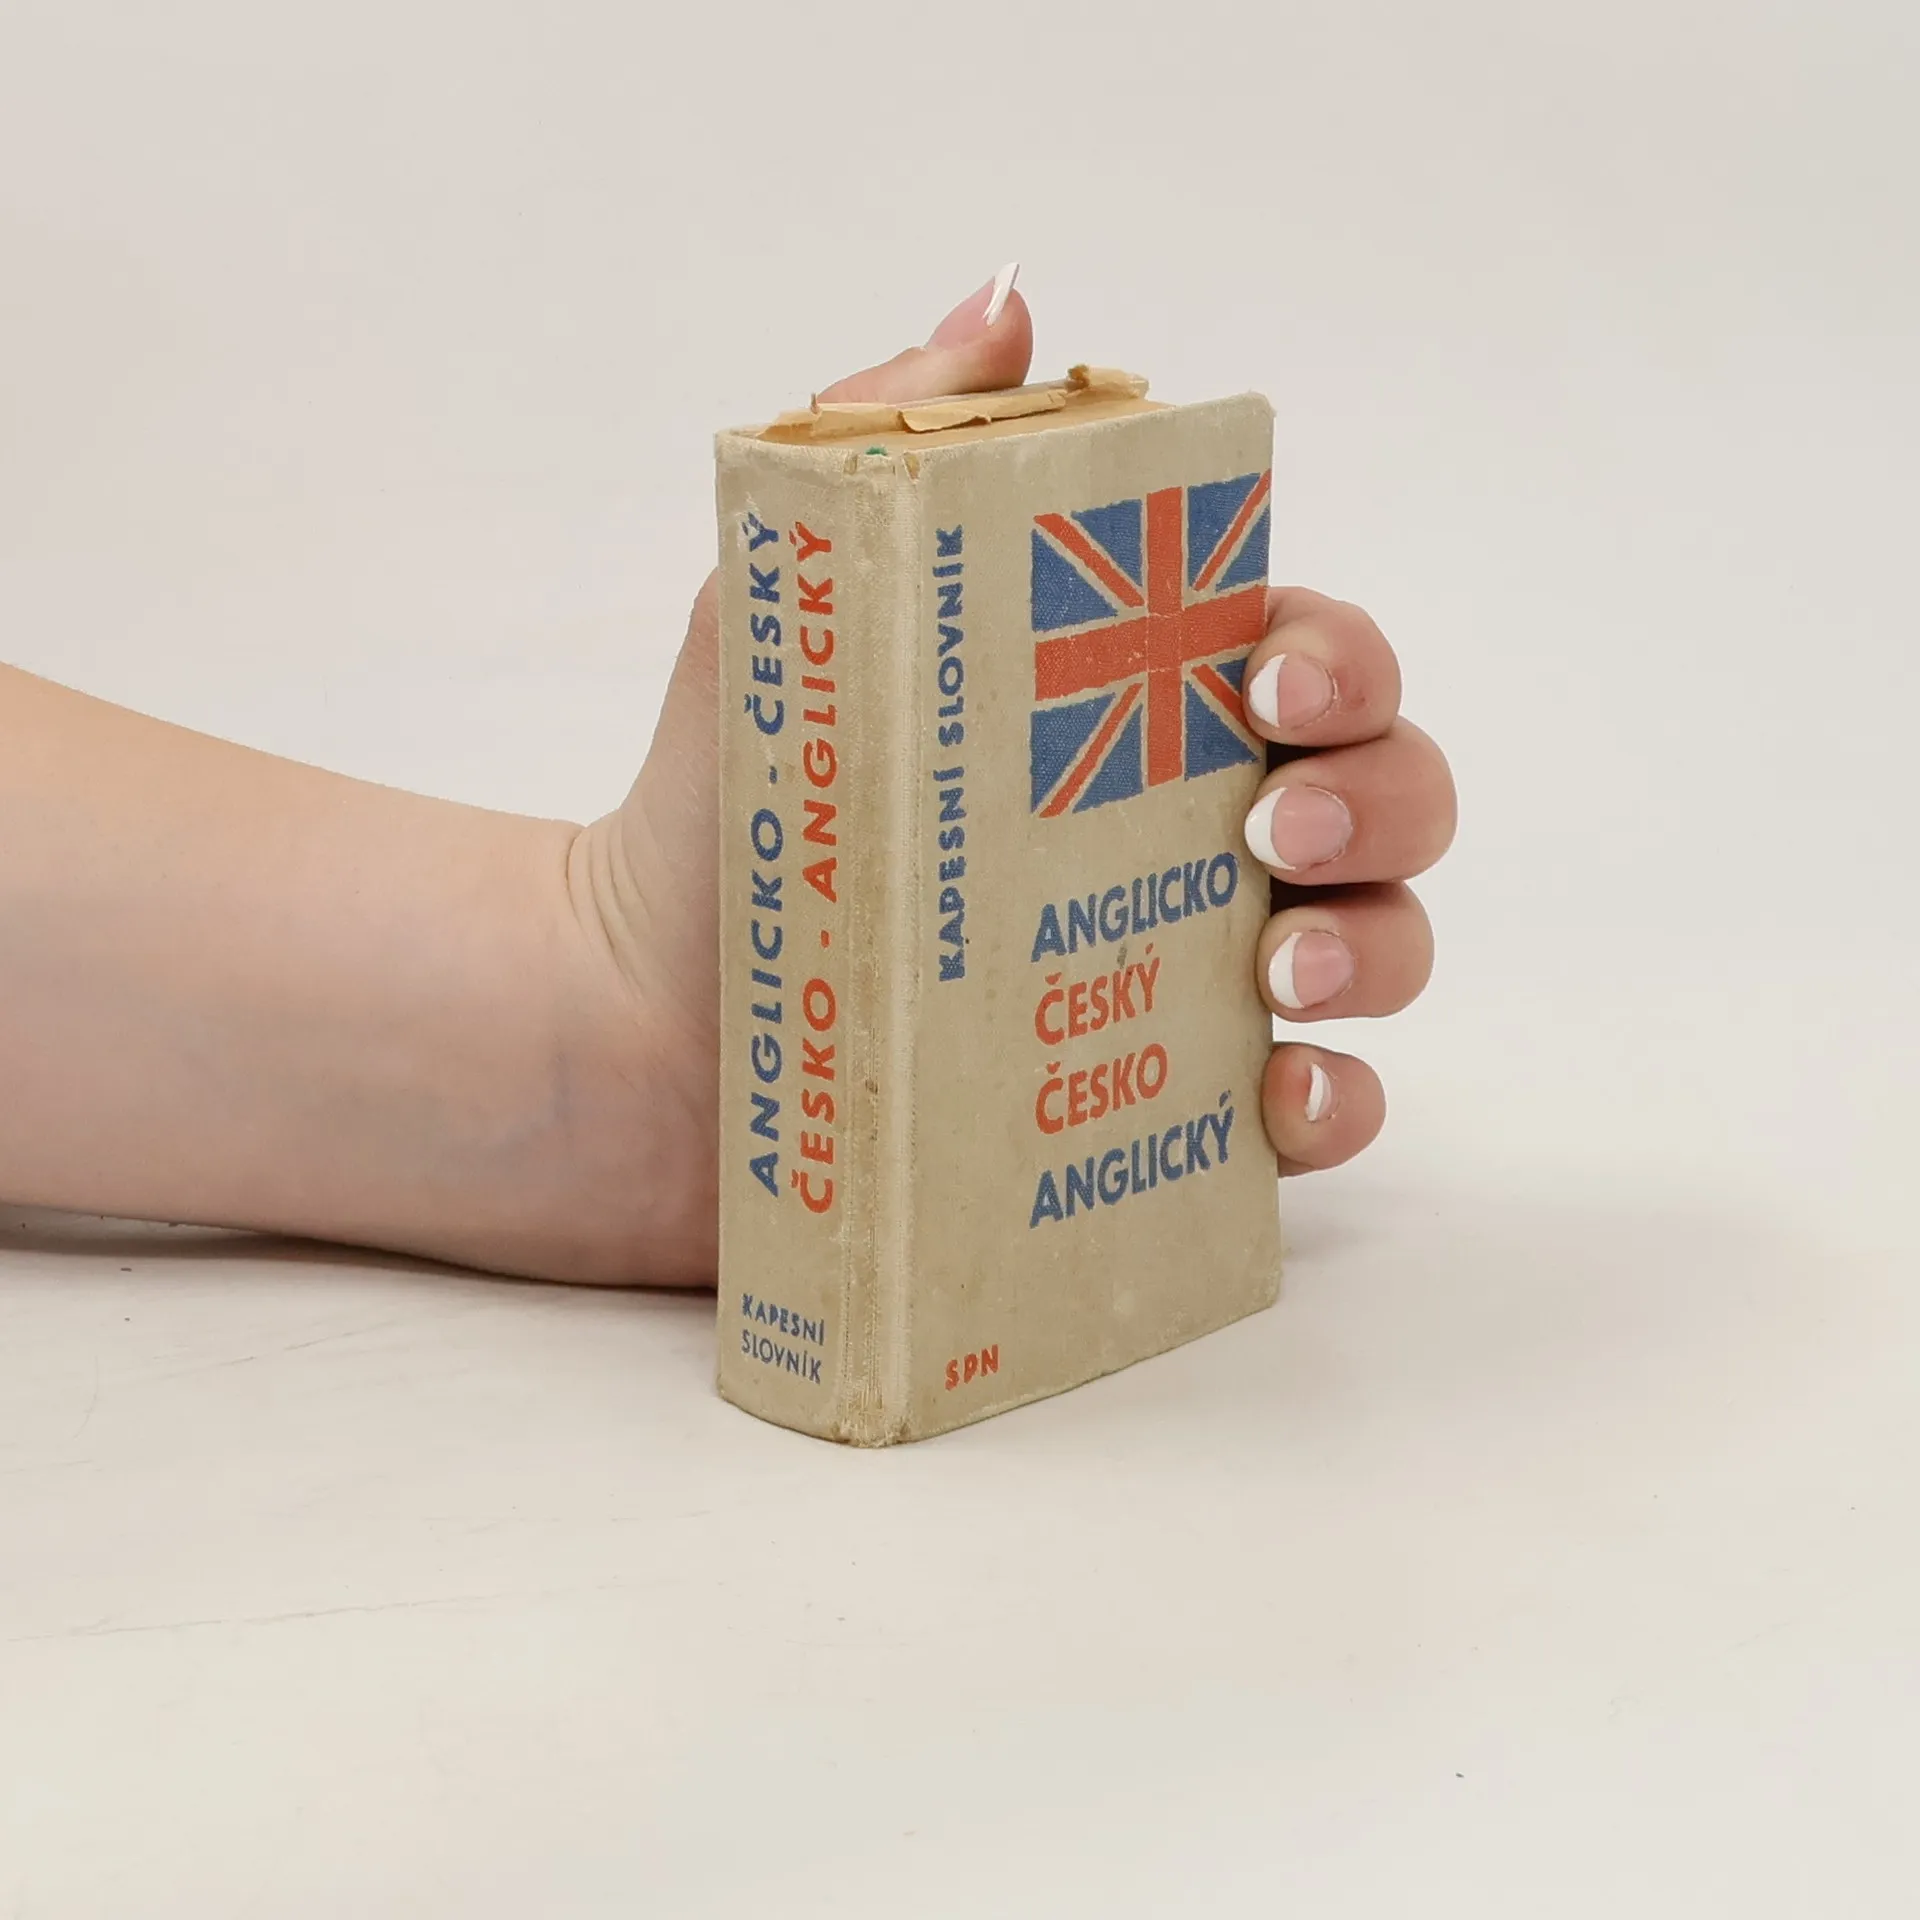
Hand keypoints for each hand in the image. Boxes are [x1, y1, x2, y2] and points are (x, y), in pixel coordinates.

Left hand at [572, 271, 1454, 1280]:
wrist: (638, 1027)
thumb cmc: (731, 812)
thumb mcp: (795, 602)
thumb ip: (897, 436)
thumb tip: (1012, 302)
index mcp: (1135, 714)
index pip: (1309, 656)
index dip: (1338, 655)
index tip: (1258, 679)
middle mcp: (1186, 842)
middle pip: (1387, 794)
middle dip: (1381, 795)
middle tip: (1273, 828)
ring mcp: (1184, 978)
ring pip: (1380, 946)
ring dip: (1378, 948)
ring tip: (1279, 970)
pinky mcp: (1155, 1109)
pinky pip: (1310, 1116)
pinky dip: (1336, 1107)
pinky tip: (1285, 1094)